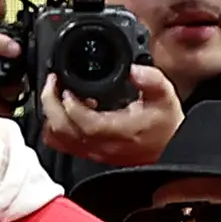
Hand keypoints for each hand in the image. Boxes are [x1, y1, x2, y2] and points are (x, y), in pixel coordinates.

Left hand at [36, 68, 182, 166]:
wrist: (170, 148)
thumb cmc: (165, 125)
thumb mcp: (165, 96)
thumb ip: (151, 80)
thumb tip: (135, 69)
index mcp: (118, 131)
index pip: (84, 123)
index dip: (70, 104)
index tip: (65, 85)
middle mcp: (101, 145)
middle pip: (61, 131)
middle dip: (50, 104)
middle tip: (53, 82)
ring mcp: (93, 151)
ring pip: (58, 139)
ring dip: (51, 116)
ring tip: (57, 95)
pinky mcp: (91, 153)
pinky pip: (63, 143)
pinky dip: (56, 127)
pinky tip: (65, 111)